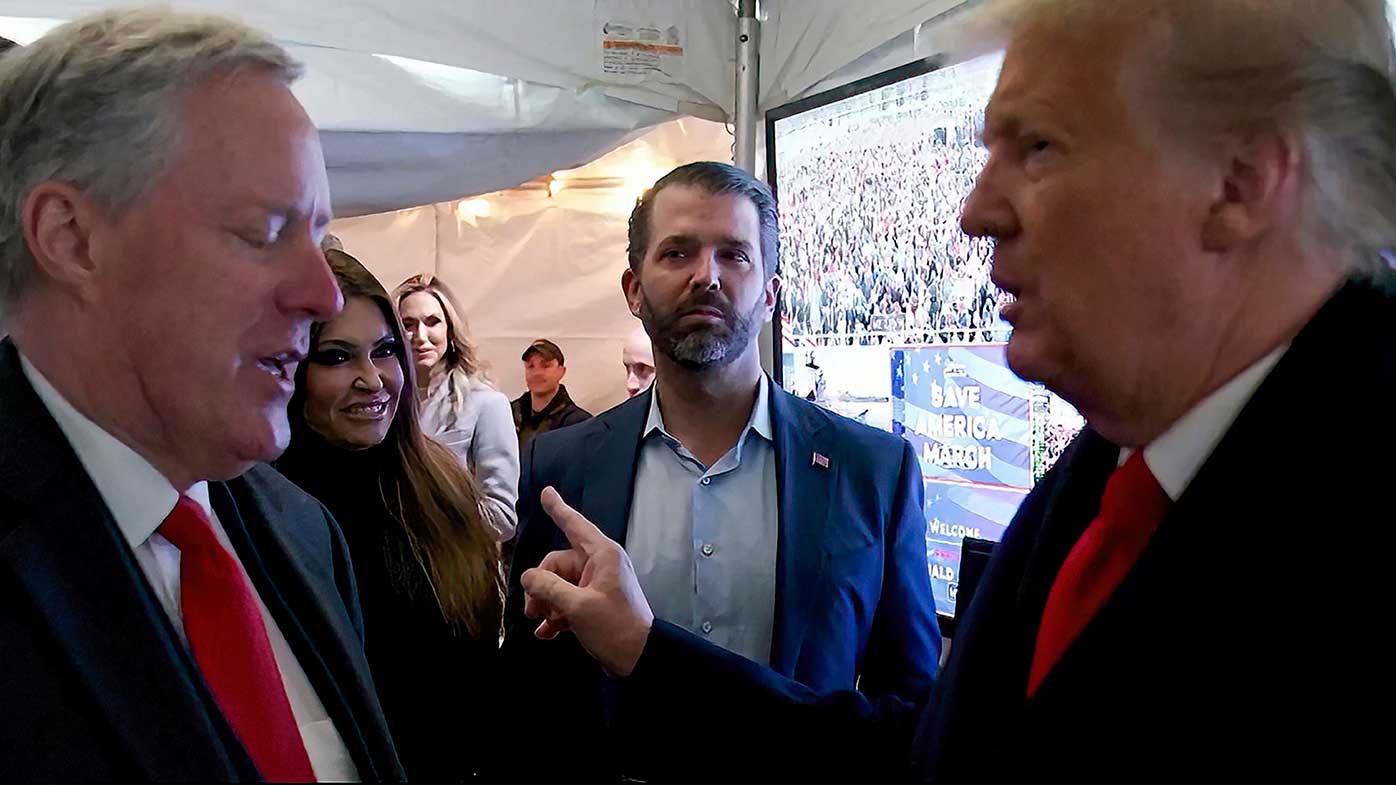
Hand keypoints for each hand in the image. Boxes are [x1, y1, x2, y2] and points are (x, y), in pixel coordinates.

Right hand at [521, 487, 653, 676]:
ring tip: (542, 623)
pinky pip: (567, 601)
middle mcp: (600, 565)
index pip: (575, 524)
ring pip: (559, 585)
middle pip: (557, 564)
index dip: (558, 508)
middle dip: (541, 586)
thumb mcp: (577, 606)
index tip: (546, 492)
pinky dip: (556, 615)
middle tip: (533, 609)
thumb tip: (528, 577)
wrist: (640, 657)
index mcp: (602, 555)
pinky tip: (547, 632)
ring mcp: (597, 585)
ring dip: (547, 603)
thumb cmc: (616, 627)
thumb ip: (548, 588)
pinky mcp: (594, 603)